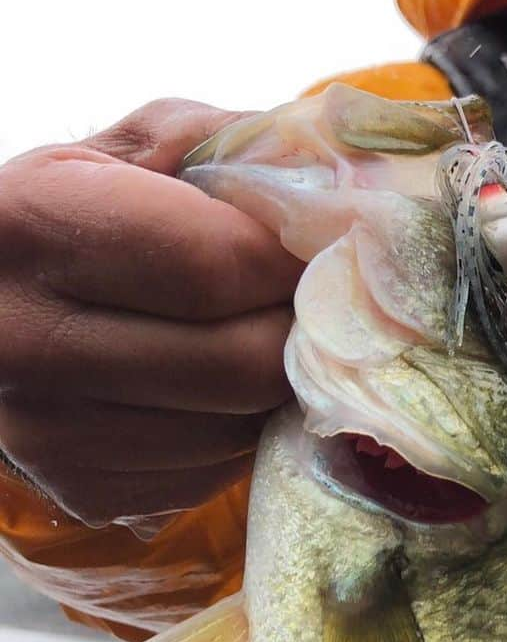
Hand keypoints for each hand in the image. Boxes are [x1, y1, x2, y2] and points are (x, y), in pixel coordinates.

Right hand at [0, 99, 302, 526]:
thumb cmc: (60, 224)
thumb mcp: (114, 159)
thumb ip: (217, 148)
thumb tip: (339, 182)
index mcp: (34, 232)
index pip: (218, 265)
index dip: (295, 262)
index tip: (327, 252)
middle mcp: (32, 346)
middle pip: (245, 364)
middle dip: (303, 334)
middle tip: (314, 306)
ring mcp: (56, 437)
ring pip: (242, 429)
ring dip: (278, 388)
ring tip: (260, 343)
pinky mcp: (88, 493)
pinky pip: (218, 472)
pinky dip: (241, 432)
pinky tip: (218, 394)